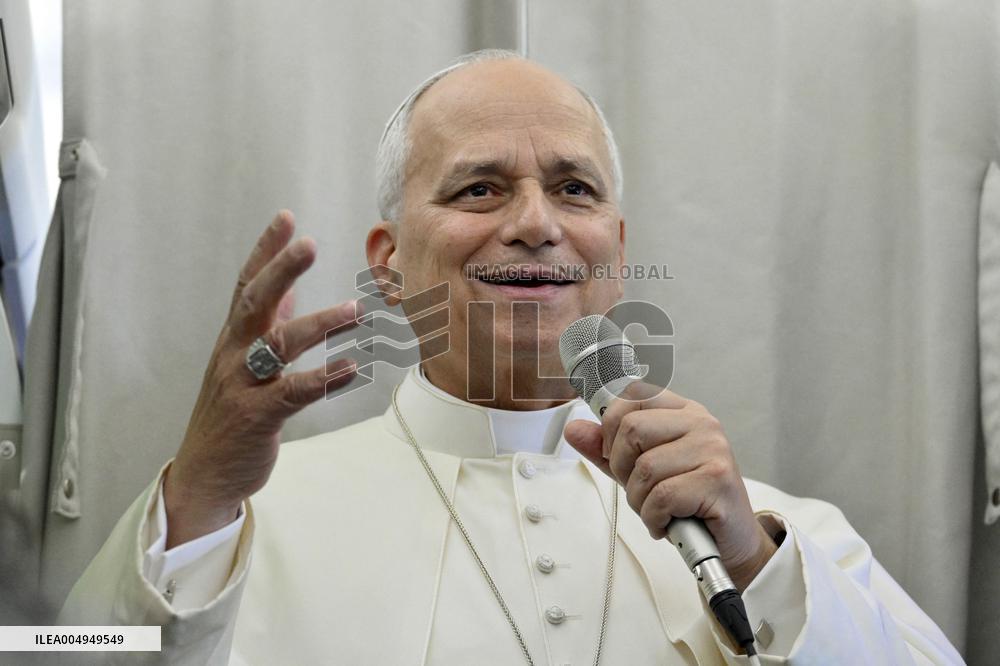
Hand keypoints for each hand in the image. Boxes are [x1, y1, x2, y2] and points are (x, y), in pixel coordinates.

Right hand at [163, 211, 360, 547]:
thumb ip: (267, 325)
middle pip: (254, 303)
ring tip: (353, 310)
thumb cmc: (230, 412)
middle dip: (280, 271)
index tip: (286, 218)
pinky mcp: (258, 417)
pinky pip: (294, 393)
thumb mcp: (243, 362)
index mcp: (232, 338)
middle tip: (308, 243)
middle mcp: (233, 355)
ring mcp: (243, 385)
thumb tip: (290, 290)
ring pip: (278, 346)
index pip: (247, 285)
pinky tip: (352, 367)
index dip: (265, 251)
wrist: (204, 473)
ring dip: (317, 324)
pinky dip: (324, 379)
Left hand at [563, 381, 776, 590]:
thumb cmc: (687, 503)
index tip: (617, 455)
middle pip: (632, 429)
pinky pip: (662, 496)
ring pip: (645, 467)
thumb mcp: (640, 471)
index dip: (612, 427)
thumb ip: (607, 450)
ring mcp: (712, 448)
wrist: (729, 541)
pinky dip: (654, 518)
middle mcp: (701, 422)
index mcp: (683, 411)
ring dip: (640, 501)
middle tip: (641, 490)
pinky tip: (668, 523)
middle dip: (622, 468)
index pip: (633, 394)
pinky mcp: (717, 479)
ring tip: (658, 510)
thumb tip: (574, 429)